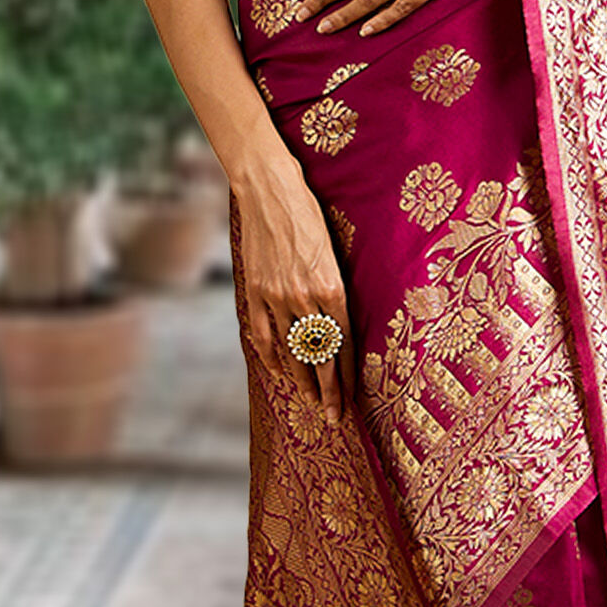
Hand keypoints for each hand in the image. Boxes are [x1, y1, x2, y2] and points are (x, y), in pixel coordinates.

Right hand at [232, 155, 353, 423]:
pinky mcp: (254, 292)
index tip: (352, 399)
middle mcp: (306, 299)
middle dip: (328, 391)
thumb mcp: (334, 250)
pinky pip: (264, 336)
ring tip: (311, 401)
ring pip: (292, 352)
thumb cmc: (310, 213)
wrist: (270, 190)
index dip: (347, 375)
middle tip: (334, 416)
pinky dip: (272, 357)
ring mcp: (276, 298)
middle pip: (319, 357)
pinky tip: (280, 372)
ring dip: (301, 381)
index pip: (344, 344)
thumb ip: (336, 288)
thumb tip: (341, 323)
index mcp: (333, 287)